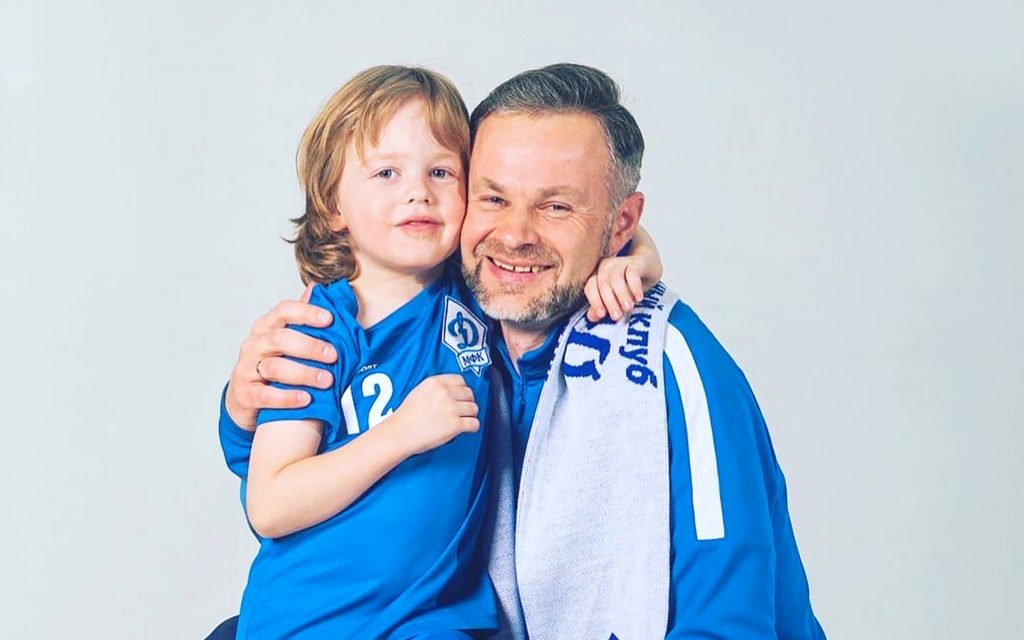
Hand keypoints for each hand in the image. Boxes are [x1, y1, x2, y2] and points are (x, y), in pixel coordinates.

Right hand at [225, 283, 337, 429]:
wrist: (245, 399)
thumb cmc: (273, 363)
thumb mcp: (285, 340)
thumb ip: (301, 318)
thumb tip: (317, 288)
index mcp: (266, 327)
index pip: (283, 311)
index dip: (306, 313)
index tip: (330, 320)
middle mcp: (254, 344)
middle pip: (280, 339)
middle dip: (310, 346)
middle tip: (335, 355)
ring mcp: (246, 369)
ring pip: (275, 367)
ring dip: (304, 373)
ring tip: (328, 380)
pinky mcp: (245, 394)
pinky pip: (266, 395)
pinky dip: (288, 397)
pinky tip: (307, 399)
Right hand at [387, 374, 478, 455]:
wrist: (399, 434)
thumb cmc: (406, 416)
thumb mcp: (419, 391)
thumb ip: (436, 388)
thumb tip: (453, 391)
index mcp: (435, 382)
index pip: (460, 380)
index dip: (462, 390)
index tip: (461, 397)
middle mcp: (444, 393)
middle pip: (469, 394)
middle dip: (467, 402)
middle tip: (463, 410)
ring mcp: (451, 408)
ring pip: (474, 408)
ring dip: (470, 415)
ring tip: (464, 420)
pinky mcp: (455, 424)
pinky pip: (474, 424)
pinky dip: (473, 427)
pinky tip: (467, 429)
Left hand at [584, 256, 644, 322]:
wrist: (648, 268)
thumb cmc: (628, 286)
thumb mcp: (615, 299)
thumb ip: (603, 307)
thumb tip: (591, 317)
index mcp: (596, 276)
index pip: (590, 288)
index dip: (595, 301)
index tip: (601, 315)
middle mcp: (606, 267)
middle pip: (603, 284)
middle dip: (609, 301)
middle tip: (616, 316)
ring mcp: (620, 262)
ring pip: (616, 277)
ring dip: (621, 294)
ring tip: (628, 307)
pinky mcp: (636, 262)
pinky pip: (633, 272)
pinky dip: (635, 286)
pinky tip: (639, 298)